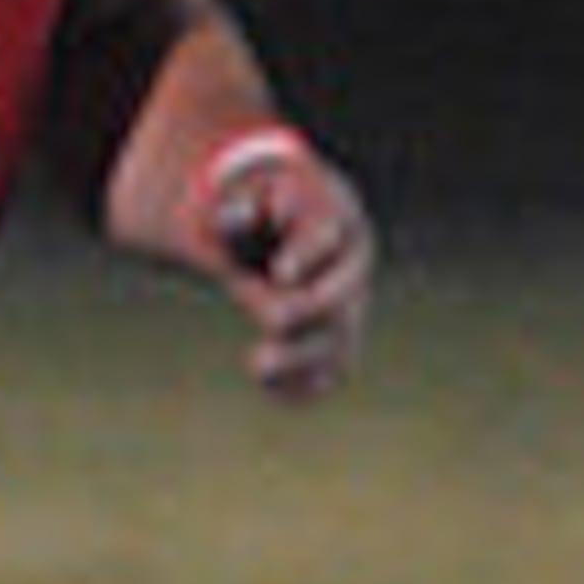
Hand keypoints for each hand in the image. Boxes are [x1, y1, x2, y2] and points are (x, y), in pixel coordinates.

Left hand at [189, 125, 375, 402]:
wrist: (276, 223)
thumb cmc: (255, 205)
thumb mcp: (241, 194)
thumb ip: (235, 207)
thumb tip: (234, 216)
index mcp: (332, 216)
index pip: (325, 237)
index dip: (307, 256)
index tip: (280, 273)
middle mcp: (349, 264)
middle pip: (341, 295)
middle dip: (306, 310)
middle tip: (272, 319)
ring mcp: (347, 305)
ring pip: (338, 341)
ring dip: (301, 358)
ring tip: (257, 365)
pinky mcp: (334, 338)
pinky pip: (328, 371)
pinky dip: (303, 385)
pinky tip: (271, 388)